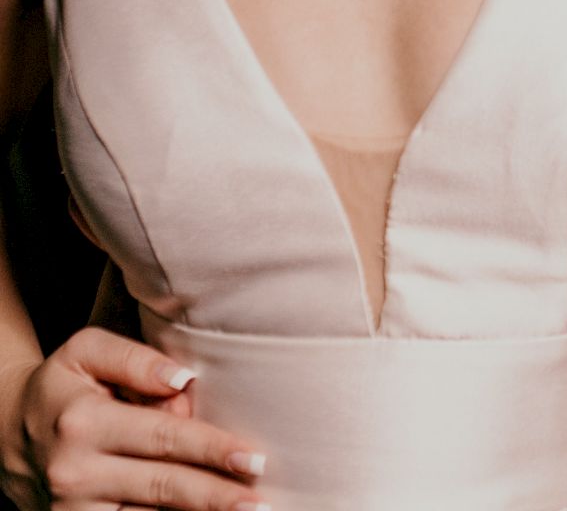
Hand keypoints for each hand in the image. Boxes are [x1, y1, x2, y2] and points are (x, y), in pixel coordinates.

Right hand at [0, 327, 266, 510]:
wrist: (4, 431)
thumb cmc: (62, 384)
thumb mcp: (87, 351)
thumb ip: (136, 359)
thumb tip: (184, 379)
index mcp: (85, 423)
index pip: (164, 437)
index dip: (212, 449)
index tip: (254, 458)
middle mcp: (77, 472)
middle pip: (162, 486)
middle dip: (216, 496)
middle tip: (261, 502)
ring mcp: (72, 509)